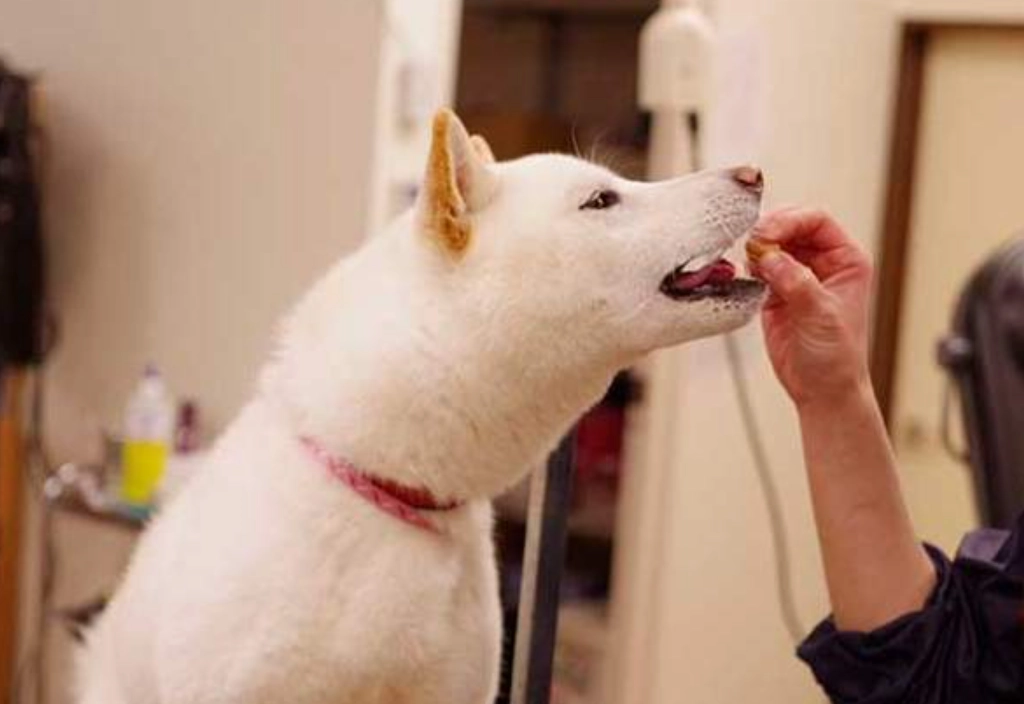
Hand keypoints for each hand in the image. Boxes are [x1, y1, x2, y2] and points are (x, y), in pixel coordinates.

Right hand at [750, 208, 873, 408]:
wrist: (821, 389)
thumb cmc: (837, 356)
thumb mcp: (821, 315)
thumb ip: (797, 282)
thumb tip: (770, 255)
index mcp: (846, 260)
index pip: (817, 221)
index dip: (790, 221)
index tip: (768, 234)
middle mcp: (823, 263)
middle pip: (791, 227)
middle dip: (770, 231)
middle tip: (753, 244)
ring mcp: (798, 276)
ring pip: (773, 245)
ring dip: (757, 248)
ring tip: (750, 263)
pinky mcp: (776, 291)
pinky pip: (759, 267)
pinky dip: (749, 267)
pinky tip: (747, 275)